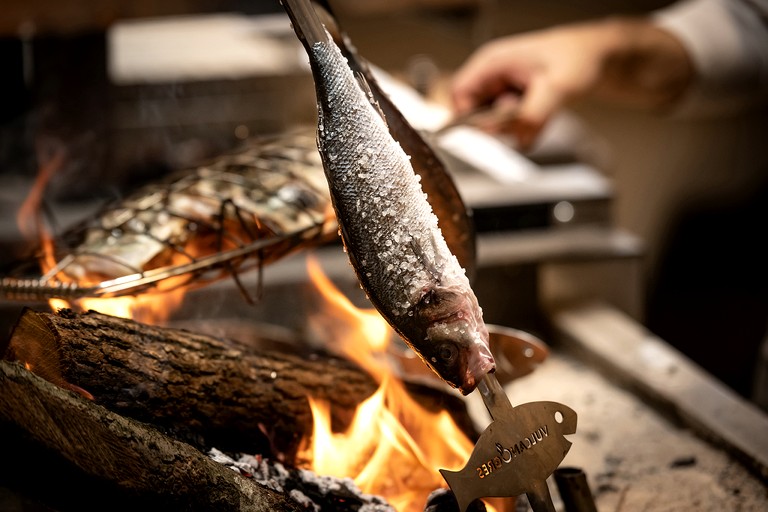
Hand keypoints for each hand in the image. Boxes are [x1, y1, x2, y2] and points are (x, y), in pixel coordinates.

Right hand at [450, 17, 692, 148]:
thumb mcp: (557, 86)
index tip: (490, 130)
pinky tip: (544, 115)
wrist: (603, 57)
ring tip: (540, 110)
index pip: (459, 94)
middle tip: (523, 119)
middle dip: (498, 125)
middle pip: (475, 113)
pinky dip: (528, 130)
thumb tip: (519, 137)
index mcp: (492, 61)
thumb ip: (533, 114)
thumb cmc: (580, 56)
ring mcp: (505, 91)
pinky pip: (512, 128)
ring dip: (517, 128)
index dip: (468, 116)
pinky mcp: (517, 104)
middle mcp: (494, 76)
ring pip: (494, 125)